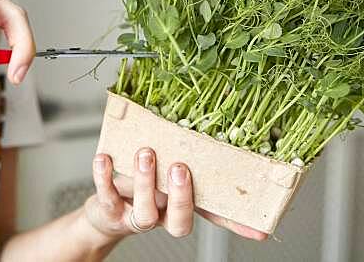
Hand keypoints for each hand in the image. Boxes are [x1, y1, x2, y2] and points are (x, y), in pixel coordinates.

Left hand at [85, 148, 268, 243]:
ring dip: (146, 182)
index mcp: (182, 204)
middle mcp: (163, 216)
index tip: (261, 229)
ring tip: (145, 153)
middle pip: (179, 222)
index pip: (214, 217)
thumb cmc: (141, 185)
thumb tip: (215, 134)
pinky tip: (104, 158)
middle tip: (179, 168)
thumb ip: (188, 158)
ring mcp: (137, 216)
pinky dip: (104, 177)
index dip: (236, 224)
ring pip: (146, 213)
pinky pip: (108, 198)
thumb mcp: (167, 171)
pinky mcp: (110, 210)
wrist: (103, 209)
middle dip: (180, 197)